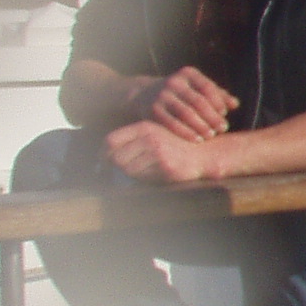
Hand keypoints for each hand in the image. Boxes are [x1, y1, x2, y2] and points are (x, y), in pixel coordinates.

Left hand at [104, 120, 218, 184]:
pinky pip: (143, 177)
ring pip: (128, 169)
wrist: (202, 153)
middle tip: (120, 171)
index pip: (111, 140)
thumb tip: (102, 157)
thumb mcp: (153, 133)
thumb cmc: (173, 145)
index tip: (103, 162)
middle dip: (115, 167)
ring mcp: (158, 152)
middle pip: (116, 157)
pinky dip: (143, 178)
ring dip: (130, 173)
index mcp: (144, 127)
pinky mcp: (166, 167)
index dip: (103, 153)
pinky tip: (154, 173)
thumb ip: (130, 140)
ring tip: (141, 170)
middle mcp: (150, 138)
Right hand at [128, 67, 237, 141]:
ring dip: (201, 126)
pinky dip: (186, 132)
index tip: (224, 114)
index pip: (207, 87)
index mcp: (188, 74)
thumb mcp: (197, 88)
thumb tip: (235, 104)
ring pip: (186, 113)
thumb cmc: (181, 93)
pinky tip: (196, 139)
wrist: (143, 94)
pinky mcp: (153, 110)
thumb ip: (217, 94)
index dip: (218, 101)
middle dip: (212, 116)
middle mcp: (174, 82)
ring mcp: (162, 96)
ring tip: (211, 135)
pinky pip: (171, 123)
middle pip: (198, 101)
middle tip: (222, 128)